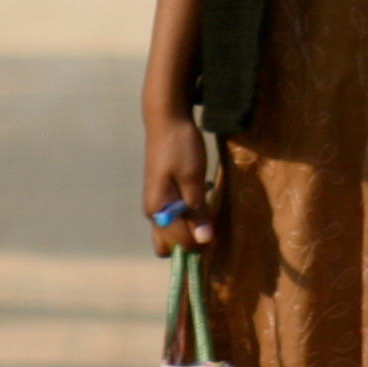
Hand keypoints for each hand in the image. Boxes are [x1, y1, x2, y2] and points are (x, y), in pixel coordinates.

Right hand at [143, 110, 213, 256]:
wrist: (167, 120)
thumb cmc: (181, 147)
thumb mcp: (193, 178)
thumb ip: (197, 210)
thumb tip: (203, 240)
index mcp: (158, 210)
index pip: (180, 242)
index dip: (200, 239)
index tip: (214, 224)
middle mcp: (153, 212)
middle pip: (168, 246)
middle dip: (188, 242)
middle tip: (208, 222)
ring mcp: (155, 205)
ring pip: (170, 234)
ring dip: (188, 230)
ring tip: (205, 211)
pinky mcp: (162, 197)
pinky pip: (173, 220)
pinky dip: (186, 219)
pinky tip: (199, 201)